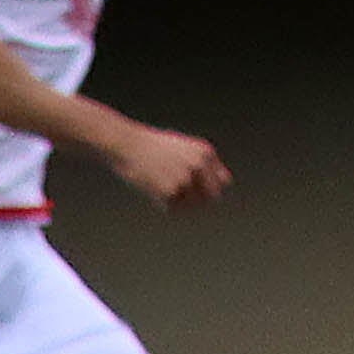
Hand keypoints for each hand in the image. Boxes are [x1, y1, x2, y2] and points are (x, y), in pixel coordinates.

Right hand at [107, 123, 231, 209]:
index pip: (223, 182)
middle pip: (212, 198)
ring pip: (191, 206)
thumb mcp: (185, 147)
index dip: (211, 188)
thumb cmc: (153, 146)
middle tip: (181, 196)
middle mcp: (199, 166)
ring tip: (160, 186)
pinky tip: (151, 189)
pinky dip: (162, 204)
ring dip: (179, 203)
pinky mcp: (170, 192)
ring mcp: (186, 179)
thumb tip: (226, 182)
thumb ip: (204, 163)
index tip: (200, 191)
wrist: (127, 144)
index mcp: (205, 152)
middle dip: (200, 201)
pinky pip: (172, 209)